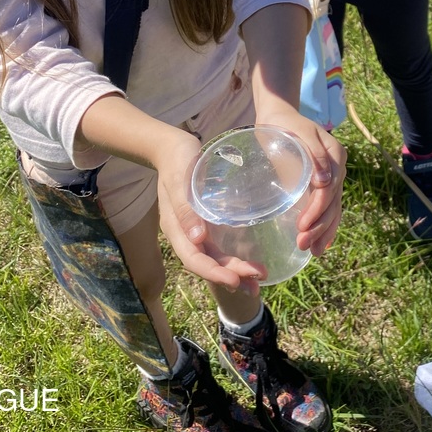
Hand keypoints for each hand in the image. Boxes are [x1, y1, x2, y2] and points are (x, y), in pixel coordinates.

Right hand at [154, 131, 264, 293]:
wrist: (173, 148)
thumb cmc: (177, 161)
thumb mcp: (180, 181)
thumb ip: (186, 209)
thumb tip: (197, 238)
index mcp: (176, 229)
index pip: (194, 260)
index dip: (214, 273)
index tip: (235, 280)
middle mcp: (185, 235)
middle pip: (207, 263)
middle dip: (231, 276)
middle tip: (257, 283)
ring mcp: (194, 231)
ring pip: (214, 258)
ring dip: (235, 271)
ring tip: (258, 279)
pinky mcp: (204, 224)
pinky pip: (217, 247)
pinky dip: (232, 258)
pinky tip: (248, 262)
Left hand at [255, 106, 346, 255]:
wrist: (279, 117)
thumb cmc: (284, 124)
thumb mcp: (298, 133)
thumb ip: (314, 154)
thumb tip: (326, 181)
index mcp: (335, 155)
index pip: (329, 189)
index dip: (317, 210)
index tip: (301, 226)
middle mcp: (336, 168)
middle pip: (332, 203)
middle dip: (319, 227)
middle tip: (302, 245)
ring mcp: (331, 176)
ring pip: (333, 209)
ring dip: (323, 231)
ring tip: (311, 251)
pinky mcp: (321, 184)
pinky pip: (329, 207)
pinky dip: (327, 225)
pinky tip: (322, 243)